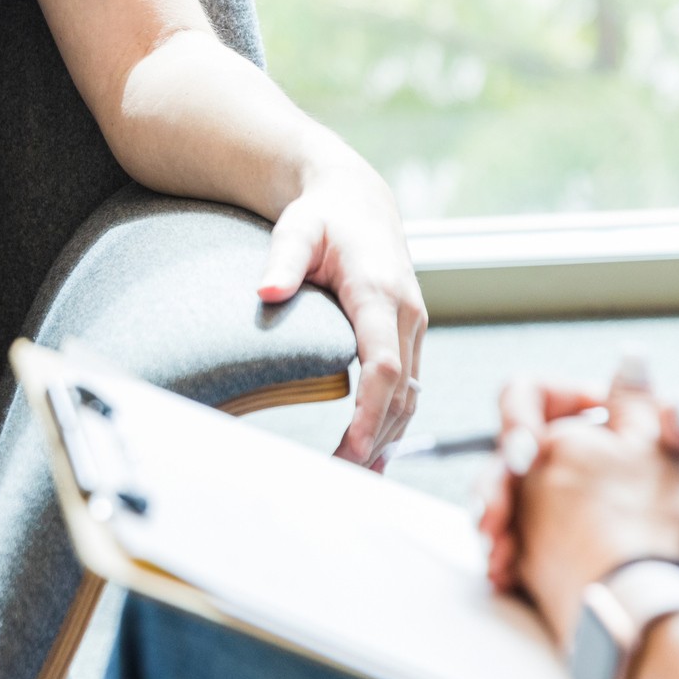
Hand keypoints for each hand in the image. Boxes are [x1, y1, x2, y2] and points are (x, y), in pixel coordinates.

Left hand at [257, 146, 426, 467]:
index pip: (384, 365)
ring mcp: (413, 326)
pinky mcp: (408, 334)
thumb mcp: (297, 228)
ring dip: (388, 438)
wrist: (357, 201)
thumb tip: (265, 292)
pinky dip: (394, 423)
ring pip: (410, 396)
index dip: (370, 411)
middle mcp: (407, 313)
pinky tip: (374, 452)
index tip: (349, 446)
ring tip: (358, 478)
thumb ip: (282, 260)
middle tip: (341, 477)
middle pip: (401, 392)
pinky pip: (408, 387)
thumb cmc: (322, 216)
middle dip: (375, 438)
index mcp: (381, 293)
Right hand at [480, 370, 678, 645]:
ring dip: (497, 535)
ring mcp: (565, 504)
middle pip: (504, 461)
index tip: (526, 453)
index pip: (532, 396)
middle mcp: (573, 456)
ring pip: (506, 511)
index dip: (517, 418)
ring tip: (502, 562)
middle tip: (492, 521)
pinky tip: (511, 581)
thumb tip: (671, 411)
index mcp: (601, 416)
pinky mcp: (569, 547)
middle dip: (493, 491)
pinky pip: (526, 555)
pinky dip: (514, 569)